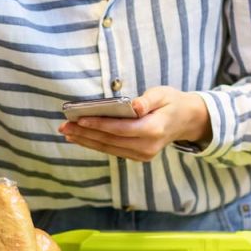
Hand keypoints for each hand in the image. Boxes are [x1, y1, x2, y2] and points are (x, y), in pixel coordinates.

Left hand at [58, 87, 209, 160]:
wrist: (186, 121)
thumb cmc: (171, 103)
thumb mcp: (163, 94)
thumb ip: (148, 100)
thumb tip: (135, 106)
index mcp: (154, 130)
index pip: (121, 129)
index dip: (99, 125)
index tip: (79, 119)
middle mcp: (147, 147)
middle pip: (110, 140)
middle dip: (85, 133)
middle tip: (64, 126)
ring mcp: (143, 154)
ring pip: (108, 148)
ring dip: (86, 140)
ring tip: (67, 132)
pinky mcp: (138, 156)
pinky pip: (112, 150)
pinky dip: (95, 144)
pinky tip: (80, 137)